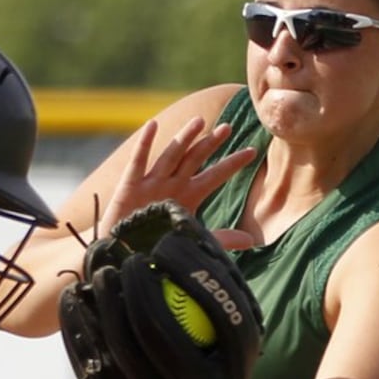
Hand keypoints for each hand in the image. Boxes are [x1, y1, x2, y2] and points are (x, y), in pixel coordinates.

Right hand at [98, 118, 257, 249]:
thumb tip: (251, 241)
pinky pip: (138, 163)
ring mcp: (152, 183)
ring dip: (184, 139)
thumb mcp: (192, 240)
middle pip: (195, 158)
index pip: (215, 176)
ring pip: (171, 155)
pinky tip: (152, 125)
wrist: (126, 257)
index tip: (253, 152)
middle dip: (210, 143)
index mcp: (189, 196)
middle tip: (228, 127)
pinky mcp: (130, 187)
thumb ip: (222, 239)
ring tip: (199, 122)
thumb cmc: (158, 247)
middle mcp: (173, 185)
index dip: (232, 164)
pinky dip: (144, 144)